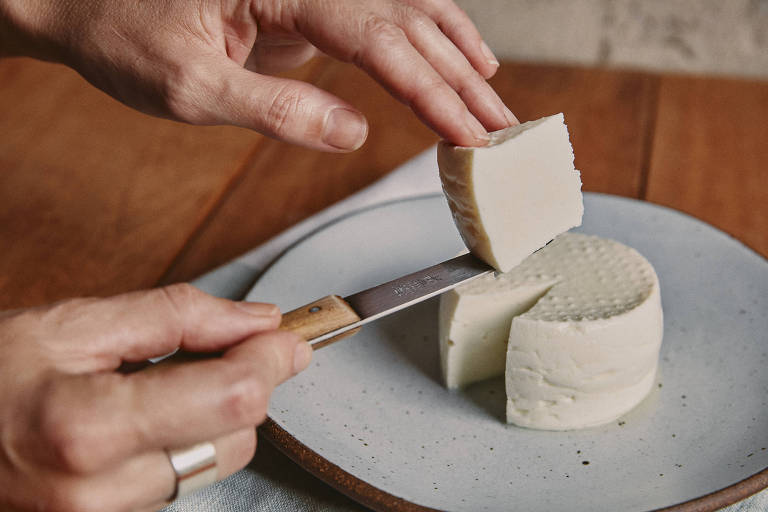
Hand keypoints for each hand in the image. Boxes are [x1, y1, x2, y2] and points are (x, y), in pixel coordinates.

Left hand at [0, 0, 515, 149]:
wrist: (90, 3)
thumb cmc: (126, 36)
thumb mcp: (187, 87)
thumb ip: (274, 110)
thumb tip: (352, 133)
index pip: (379, 40)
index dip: (432, 90)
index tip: (471, 133)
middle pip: (408, 23)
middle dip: (460, 82)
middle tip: (503, 131)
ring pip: (409, 11)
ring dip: (458, 56)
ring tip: (495, 98)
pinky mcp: (312, 0)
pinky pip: (389, 15)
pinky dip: (433, 34)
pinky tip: (460, 51)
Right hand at [0, 284, 311, 511]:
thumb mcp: (74, 325)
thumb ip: (176, 316)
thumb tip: (255, 320)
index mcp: (90, 428)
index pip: (232, 398)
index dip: (272, 359)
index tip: (288, 337)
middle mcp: (97, 493)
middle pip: (236, 439)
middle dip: (245, 388)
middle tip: (229, 349)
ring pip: (213, 465)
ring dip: (215, 418)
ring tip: (171, 383)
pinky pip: (179, 483)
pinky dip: (186, 444)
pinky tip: (153, 417)